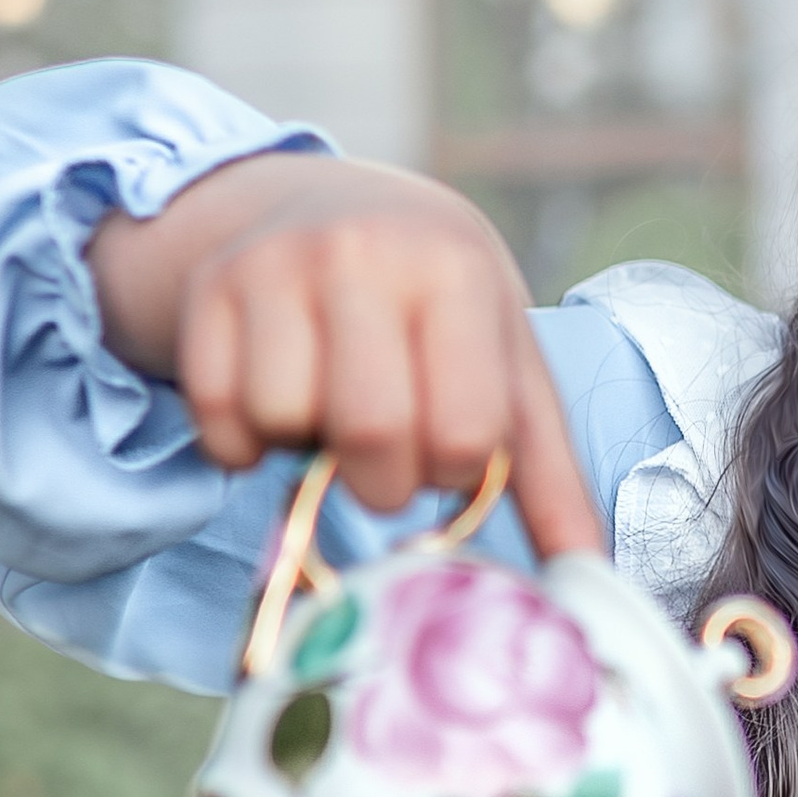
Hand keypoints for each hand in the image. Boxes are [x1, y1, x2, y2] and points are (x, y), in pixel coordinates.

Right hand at [89, 152, 603, 551]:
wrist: (339, 210)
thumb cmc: (442, 313)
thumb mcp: (509, 370)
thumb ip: (549, 481)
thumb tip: (588, 586)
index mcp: (455, 273)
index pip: (461, 433)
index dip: (453, 468)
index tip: (447, 443)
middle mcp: (362, 254)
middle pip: (371, 435)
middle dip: (381, 480)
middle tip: (387, 453)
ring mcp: (276, 265)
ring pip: (283, 422)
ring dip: (307, 452)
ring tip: (331, 409)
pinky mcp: (209, 289)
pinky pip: (218, 418)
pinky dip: (244, 443)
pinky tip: (276, 403)